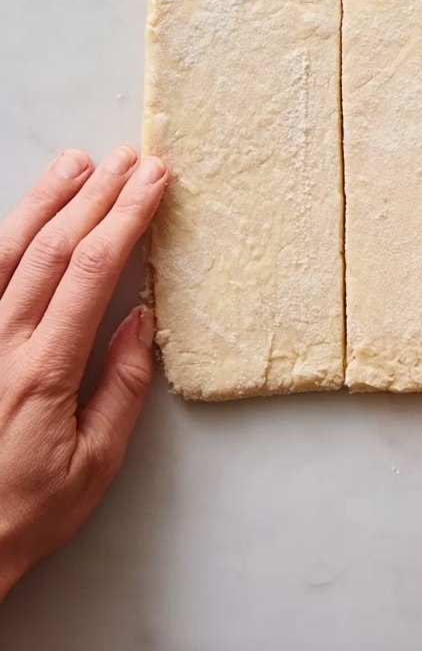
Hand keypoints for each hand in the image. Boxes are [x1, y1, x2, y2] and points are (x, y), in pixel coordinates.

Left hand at [0, 146, 167, 599]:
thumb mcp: (93, 467)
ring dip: (45, 201)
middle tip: (129, 160)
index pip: (91, 271)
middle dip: (97, 196)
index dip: (126, 217)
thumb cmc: (22, 514)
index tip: (154, 182)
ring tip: (77, 163)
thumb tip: (140, 320)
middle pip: (52, 248)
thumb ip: (121, 390)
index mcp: (42, 372)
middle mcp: (0, 344)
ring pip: (5, 251)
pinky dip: (1, 238)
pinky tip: (21, 214)